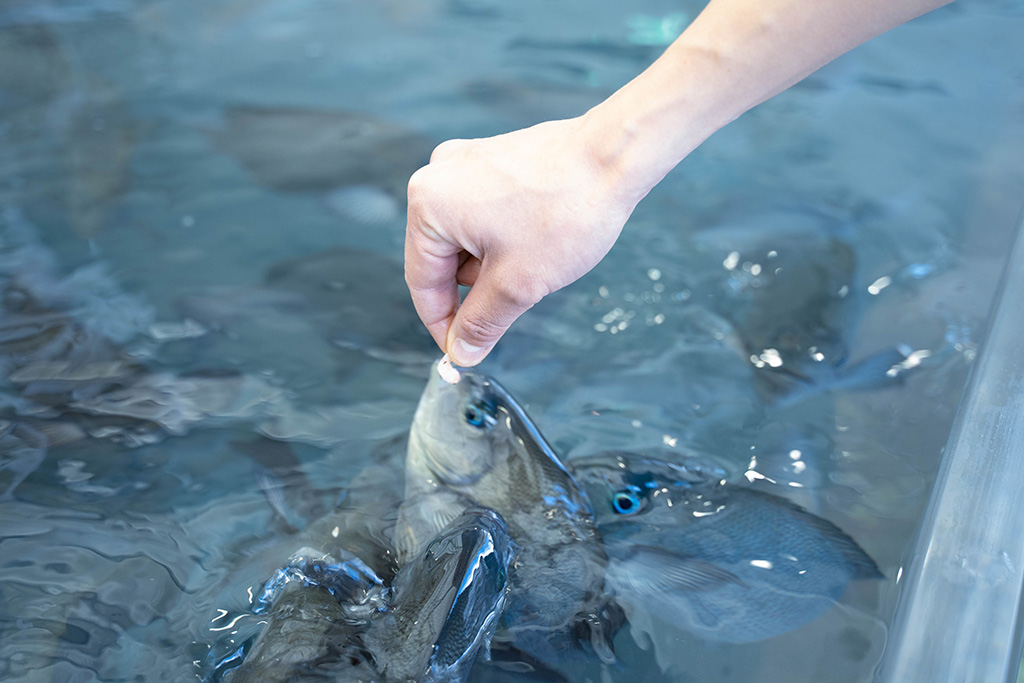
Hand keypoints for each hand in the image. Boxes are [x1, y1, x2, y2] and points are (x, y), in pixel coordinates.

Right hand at [404, 116, 638, 365]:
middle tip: (519, 296)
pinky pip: (485, 215)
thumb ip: (482, 322)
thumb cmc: (566, 211)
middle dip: (479, 287)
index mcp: (429, 203)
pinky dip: (506, 239)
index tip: (462, 351)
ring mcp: (467, 164)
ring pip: (467, 240)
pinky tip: (539, 238)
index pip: (422, 281)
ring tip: (537, 257)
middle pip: (443, 259)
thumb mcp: (517, 284)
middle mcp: (439, 176)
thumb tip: (462, 351)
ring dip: (495, 263)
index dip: (443, 324)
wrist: (616, 157)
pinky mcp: (494, 161)